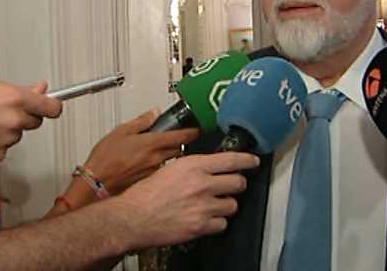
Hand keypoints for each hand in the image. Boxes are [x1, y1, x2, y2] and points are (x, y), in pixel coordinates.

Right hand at [0, 77, 61, 164]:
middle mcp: (14, 121)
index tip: (50, 107)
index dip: (51, 107)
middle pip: (34, 123)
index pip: (53, 108)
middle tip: (0, 112)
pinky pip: (2, 150)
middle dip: (23, 118)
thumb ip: (21, 91)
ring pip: (15, 137)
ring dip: (5, 132)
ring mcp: (5, 141)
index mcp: (16, 100)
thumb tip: (41, 90)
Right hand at [83, 109, 199, 194]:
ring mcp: (156, 173)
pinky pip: (162, 173)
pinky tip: (146, 167)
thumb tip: (153, 113)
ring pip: (171, 162)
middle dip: (180, 143)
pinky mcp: (151, 184)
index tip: (198, 128)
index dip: (194, 131)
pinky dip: (159, 168)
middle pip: (180, 149)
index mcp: (152, 144)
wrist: (95, 185)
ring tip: (155, 153)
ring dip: (169, 156)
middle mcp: (158, 159)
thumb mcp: (120, 131)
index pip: (182, 136)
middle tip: (175, 138)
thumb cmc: (104, 161)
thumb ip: (141, 122)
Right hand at [112, 152, 259, 249]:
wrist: (133, 218)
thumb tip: (209, 167)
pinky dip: (216, 223)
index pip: (232, 160)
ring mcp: (204, 206)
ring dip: (226, 205)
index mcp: (194, 166)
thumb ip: (193, 167)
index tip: (253, 162)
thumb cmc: (145, 194)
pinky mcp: (201, 226)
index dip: (247, 161)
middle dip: (236, 184)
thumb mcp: (170, 168)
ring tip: (213, 204)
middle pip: (238, 183)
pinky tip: (206, 219)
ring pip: (232, 205)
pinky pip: (222, 224)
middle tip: (231, 186)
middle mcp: (202, 184)